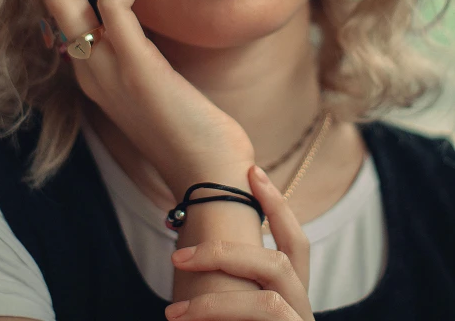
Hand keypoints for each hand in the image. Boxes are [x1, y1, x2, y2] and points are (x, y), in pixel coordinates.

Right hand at [42, 0, 255, 196]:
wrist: (212, 173)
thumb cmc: (195, 128)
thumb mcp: (158, 81)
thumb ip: (142, 49)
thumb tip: (151, 13)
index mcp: (91, 69)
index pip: (58, 6)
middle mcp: (86, 67)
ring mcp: (104, 67)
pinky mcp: (133, 64)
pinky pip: (112, 4)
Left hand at [165, 166, 314, 320]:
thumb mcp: (239, 306)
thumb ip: (231, 286)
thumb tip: (189, 260)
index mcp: (293, 294)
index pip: (295, 243)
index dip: (278, 206)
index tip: (253, 171)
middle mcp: (303, 308)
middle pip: (279, 264)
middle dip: (224, 255)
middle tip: (176, 258)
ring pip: (268, 301)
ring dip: (215, 304)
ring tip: (174, 313)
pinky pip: (264, 319)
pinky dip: (223, 316)